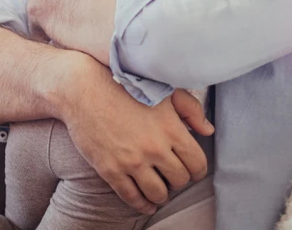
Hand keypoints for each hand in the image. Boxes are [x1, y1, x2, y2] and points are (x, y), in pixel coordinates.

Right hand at [58, 59, 213, 214]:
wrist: (84, 90)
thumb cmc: (125, 86)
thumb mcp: (164, 91)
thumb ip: (190, 110)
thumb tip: (208, 131)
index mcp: (171, 129)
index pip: (197, 164)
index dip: (197, 169)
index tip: (191, 168)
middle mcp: (155, 148)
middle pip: (180, 180)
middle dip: (179, 180)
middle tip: (173, 175)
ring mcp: (132, 161)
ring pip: (158, 193)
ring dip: (162, 195)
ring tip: (160, 189)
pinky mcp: (111, 170)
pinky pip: (132, 197)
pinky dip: (142, 205)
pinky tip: (146, 204)